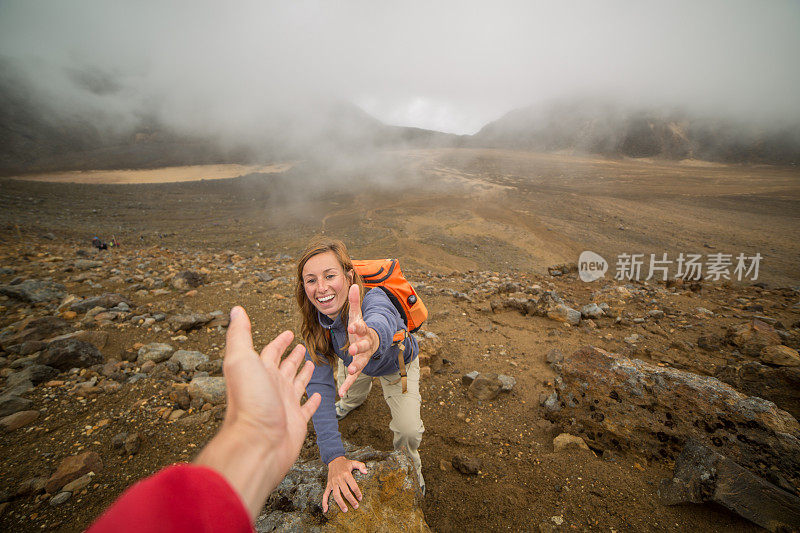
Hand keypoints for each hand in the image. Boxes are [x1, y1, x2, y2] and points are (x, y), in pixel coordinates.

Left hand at [195, 306, 320, 519]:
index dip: (279, 341)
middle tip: (301, 346)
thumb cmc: (250, 401)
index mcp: (260, 371)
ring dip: (303, 374)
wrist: (258, 442)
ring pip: (297, 385)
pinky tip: (319, 396)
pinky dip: (313, 402)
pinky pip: (307, 409)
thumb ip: (238, 335)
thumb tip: (235, 310)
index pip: (271, 352)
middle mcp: (272, 387)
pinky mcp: (297, 422)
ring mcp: (285, 405)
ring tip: (312, 365)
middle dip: (292, 356)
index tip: (289, 332)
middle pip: (284, 367)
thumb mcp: (241, 360)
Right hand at [323, 456, 366, 512]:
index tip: (360, 498)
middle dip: (351, 500)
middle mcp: (339, 479)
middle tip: (356, 506)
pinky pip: (325, 494)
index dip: (357, 493)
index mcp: (346, 474)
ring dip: (340, 503)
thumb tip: (366, 472)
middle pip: (345, 492)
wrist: (334, 460)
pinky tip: (326, 510)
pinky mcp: (328, 485)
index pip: (353, 486)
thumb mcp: (354, 462)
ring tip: (345, 510)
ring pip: (336, 495)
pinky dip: (324, 502)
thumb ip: (361, 466)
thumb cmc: (345, 463)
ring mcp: (333, 483)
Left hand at [338, 284, 379, 397]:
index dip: (357, 327)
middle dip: (358, 348)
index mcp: (364, 331)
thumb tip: (352, 283)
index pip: (361, 327)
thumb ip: (354, 302)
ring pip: (361, 362)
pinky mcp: (358, 368)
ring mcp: (363, 357)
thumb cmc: (361, 328)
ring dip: (355, 367)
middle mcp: (365, 344)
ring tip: (350, 371)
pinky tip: (341, 393)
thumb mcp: (357, 315)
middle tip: (352, 349)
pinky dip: (348, 386)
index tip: (352, 326)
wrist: (372, 343)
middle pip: (363, 346)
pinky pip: (354, 378)